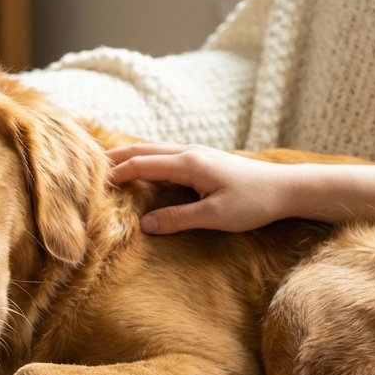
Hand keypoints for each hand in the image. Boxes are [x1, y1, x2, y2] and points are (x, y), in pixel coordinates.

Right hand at [106, 143, 292, 233]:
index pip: (142, 163)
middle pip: (143, 150)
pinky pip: (165, 155)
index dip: (117, 173)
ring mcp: (197, 154)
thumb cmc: (254, 203)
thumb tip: (145, 224)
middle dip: (115, 158)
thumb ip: (178, 218)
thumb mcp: (215, 217)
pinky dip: (146, 159)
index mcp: (189, 163)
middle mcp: (189, 153)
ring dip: (130, 156)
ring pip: (154, 149)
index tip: (94, 183)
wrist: (285, 188)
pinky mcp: (203, 160)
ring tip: (106, 166)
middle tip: (88, 168)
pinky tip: (141, 169)